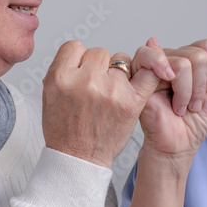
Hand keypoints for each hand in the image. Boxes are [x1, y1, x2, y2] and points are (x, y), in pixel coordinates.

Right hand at [42, 40, 172, 167]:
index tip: (80, 72)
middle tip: (95, 88)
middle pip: (100, 52)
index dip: (79, 59)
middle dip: (99, 67)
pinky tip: (157, 70)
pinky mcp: (131, 102)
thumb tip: (81, 51)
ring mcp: (111, 91)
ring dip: (118, 72)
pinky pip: (148, 72)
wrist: (78, 159)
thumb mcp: (49, 94)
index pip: (75, 47)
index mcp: (61, 77)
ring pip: (121, 60)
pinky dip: (154, 67)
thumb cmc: (64, 130)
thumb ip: (63, 69)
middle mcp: (86, 81)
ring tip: (109, 93)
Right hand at [133, 38, 206, 160]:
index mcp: (193, 59)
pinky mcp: (141, 73)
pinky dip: (171, 79)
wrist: (178, 144)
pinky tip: (169, 91)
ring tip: (180, 106)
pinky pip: (158, 60)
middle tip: (193, 105)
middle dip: (201, 86)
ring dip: (186, 92)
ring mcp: (158, 64)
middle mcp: (175, 57)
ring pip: (183, 62)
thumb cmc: (196, 121)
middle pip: (199, 54)